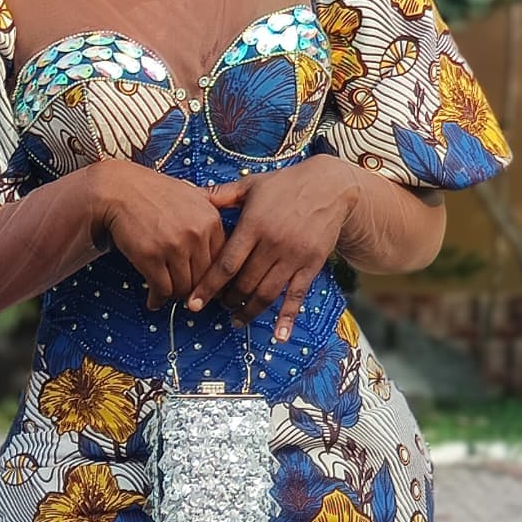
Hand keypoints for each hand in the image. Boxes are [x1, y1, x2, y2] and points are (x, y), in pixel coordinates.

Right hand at [90, 161, 228, 309]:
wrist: (120, 189)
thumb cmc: (154, 193)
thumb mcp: (193, 196)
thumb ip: (212, 218)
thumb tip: (227, 247)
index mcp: (211, 220)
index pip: (221, 264)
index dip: (211, 278)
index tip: (204, 286)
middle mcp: (196, 233)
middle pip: (203, 279)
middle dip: (193, 289)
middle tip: (183, 293)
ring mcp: (173, 246)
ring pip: (183, 288)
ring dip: (174, 295)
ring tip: (167, 292)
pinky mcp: (151, 256)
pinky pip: (161, 289)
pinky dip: (157, 299)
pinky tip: (154, 299)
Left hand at [185, 163, 361, 342]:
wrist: (330, 187)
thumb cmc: (286, 185)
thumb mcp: (252, 185)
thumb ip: (221, 195)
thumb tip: (190, 193)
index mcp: (253, 225)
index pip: (226, 264)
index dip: (208, 287)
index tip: (193, 304)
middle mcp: (272, 243)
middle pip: (244, 284)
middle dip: (227, 300)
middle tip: (218, 306)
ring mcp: (293, 256)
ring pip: (266, 294)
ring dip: (249, 311)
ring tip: (236, 319)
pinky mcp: (311, 265)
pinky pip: (297, 296)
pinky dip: (287, 318)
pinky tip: (279, 336)